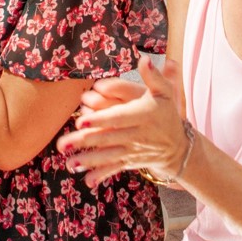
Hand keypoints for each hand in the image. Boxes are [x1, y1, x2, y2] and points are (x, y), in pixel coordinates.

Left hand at [57, 55, 191, 188]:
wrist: (178, 146)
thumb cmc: (167, 114)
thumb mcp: (165, 92)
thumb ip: (153, 76)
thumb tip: (144, 59)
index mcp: (143, 115)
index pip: (119, 117)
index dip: (101, 119)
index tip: (82, 121)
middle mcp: (138, 135)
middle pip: (108, 137)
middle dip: (85, 141)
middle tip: (63, 144)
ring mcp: (133, 151)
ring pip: (108, 156)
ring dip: (88, 160)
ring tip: (69, 163)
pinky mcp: (130, 162)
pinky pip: (114, 168)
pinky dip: (101, 174)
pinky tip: (86, 180)